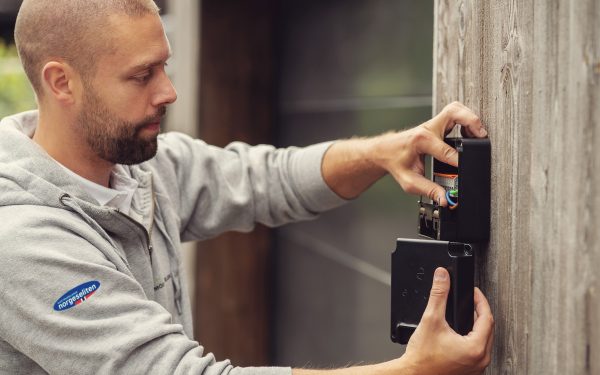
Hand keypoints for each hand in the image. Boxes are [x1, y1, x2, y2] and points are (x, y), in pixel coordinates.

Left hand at [371, 101, 486, 205]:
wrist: (384, 151)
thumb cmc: (395, 163)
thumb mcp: (410, 182)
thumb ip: (428, 190)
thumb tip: (445, 199)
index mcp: (420, 141)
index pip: (446, 150)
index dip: (458, 161)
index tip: (466, 169)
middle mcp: (427, 129)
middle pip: (453, 113)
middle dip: (470, 122)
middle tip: (481, 136)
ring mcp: (432, 124)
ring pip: (455, 109)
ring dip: (469, 117)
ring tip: (479, 133)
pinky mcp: (436, 124)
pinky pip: (454, 114)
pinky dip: (465, 119)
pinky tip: (470, 132)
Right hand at [399, 267, 493, 374]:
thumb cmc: (422, 357)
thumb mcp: (431, 319)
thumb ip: (439, 294)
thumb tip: (442, 277)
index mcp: (475, 348)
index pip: (487, 317)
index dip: (481, 301)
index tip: (474, 292)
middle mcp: (480, 360)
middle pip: (488, 329)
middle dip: (480, 312)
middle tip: (471, 301)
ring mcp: (476, 368)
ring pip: (485, 341)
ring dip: (478, 327)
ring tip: (468, 315)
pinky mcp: (470, 372)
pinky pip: (478, 352)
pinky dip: (473, 340)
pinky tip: (462, 334)